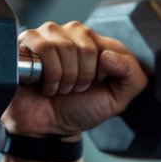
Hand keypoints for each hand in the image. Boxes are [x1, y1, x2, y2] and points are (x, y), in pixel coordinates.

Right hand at [0, 21, 148, 138]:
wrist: (50, 127)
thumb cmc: (82, 109)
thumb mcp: (118, 99)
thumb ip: (132, 77)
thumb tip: (109, 56)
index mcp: (101, 44)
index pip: (111, 48)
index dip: (104, 74)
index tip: (96, 85)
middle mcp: (76, 34)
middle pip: (86, 48)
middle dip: (82, 78)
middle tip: (74, 89)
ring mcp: (51, 35)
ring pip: (64, 46)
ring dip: (64, 77)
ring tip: (60, 87)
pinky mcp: (28, 40)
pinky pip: (43, 47)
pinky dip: (48, 74)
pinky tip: (46, 83)